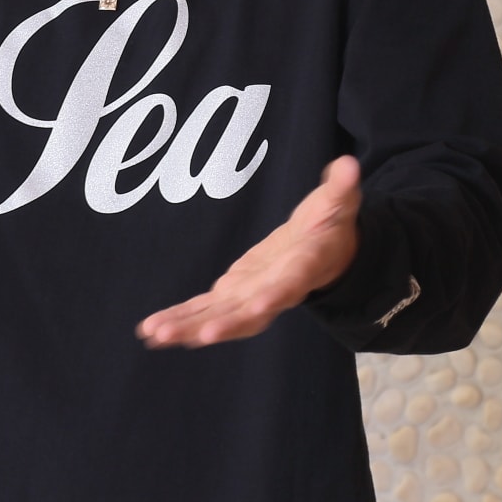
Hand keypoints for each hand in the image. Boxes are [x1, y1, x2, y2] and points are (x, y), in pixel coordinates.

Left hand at [136, 155, 360, 348]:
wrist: (320, 253)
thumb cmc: (329, 226)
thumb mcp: (338, 204)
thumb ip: (341, 188)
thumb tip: (349, 165)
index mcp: (301, 268)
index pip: (289, 285)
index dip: (275, 296)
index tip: (259, 305)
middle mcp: (273, 291)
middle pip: (248, 314)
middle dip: (221, 324)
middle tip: (194, 336)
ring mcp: (250, 297)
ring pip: (219, 318)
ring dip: (188, 328)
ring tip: (156, 335)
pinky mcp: (232, 295)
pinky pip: (204, 311)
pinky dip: (180, 321)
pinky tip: (152, 330)